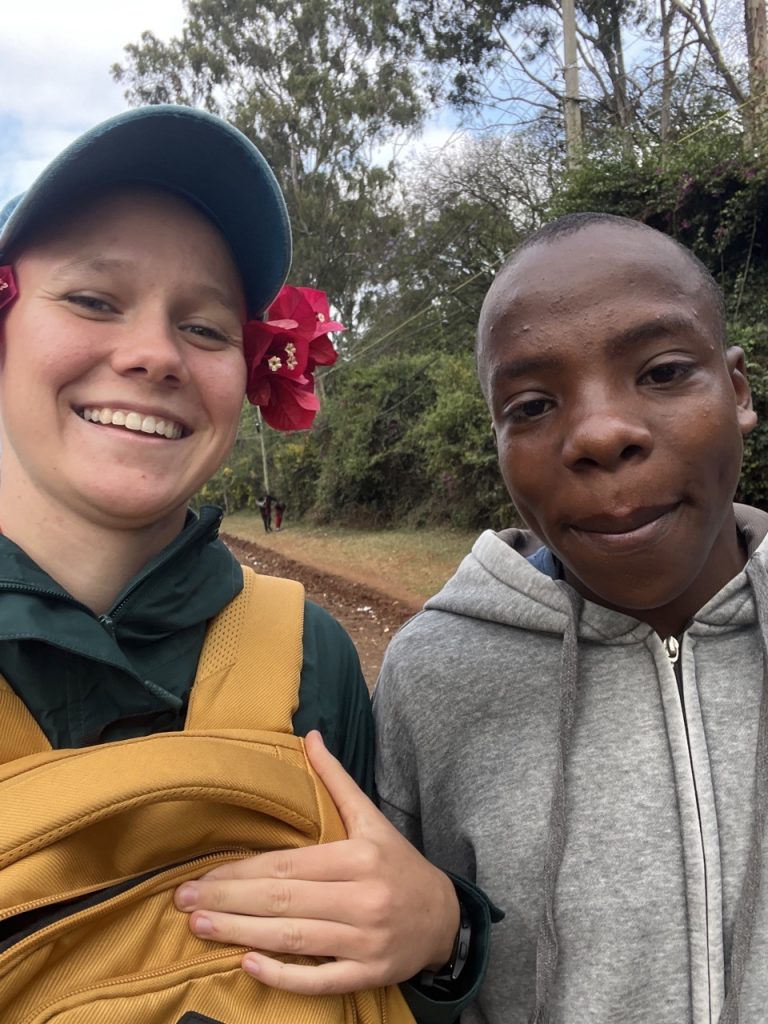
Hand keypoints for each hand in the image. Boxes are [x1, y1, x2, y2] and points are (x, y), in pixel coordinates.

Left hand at [173, 730, 458, 994]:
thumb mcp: (372, 819)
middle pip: (283, 901)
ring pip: (294, 939)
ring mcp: (365, 941)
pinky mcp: (368, 974)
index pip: (288, 866)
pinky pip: (320, 980)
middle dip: (229, 901)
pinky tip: (248, 964)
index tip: (202, 874)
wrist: (444, 918)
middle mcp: (362, 899)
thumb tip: (310, 737)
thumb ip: (337, 780)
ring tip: (200, 926)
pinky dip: (283, 975)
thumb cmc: (398, 865)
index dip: (241, 871)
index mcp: (359, 858)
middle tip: (183, 901)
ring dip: (241, 934)